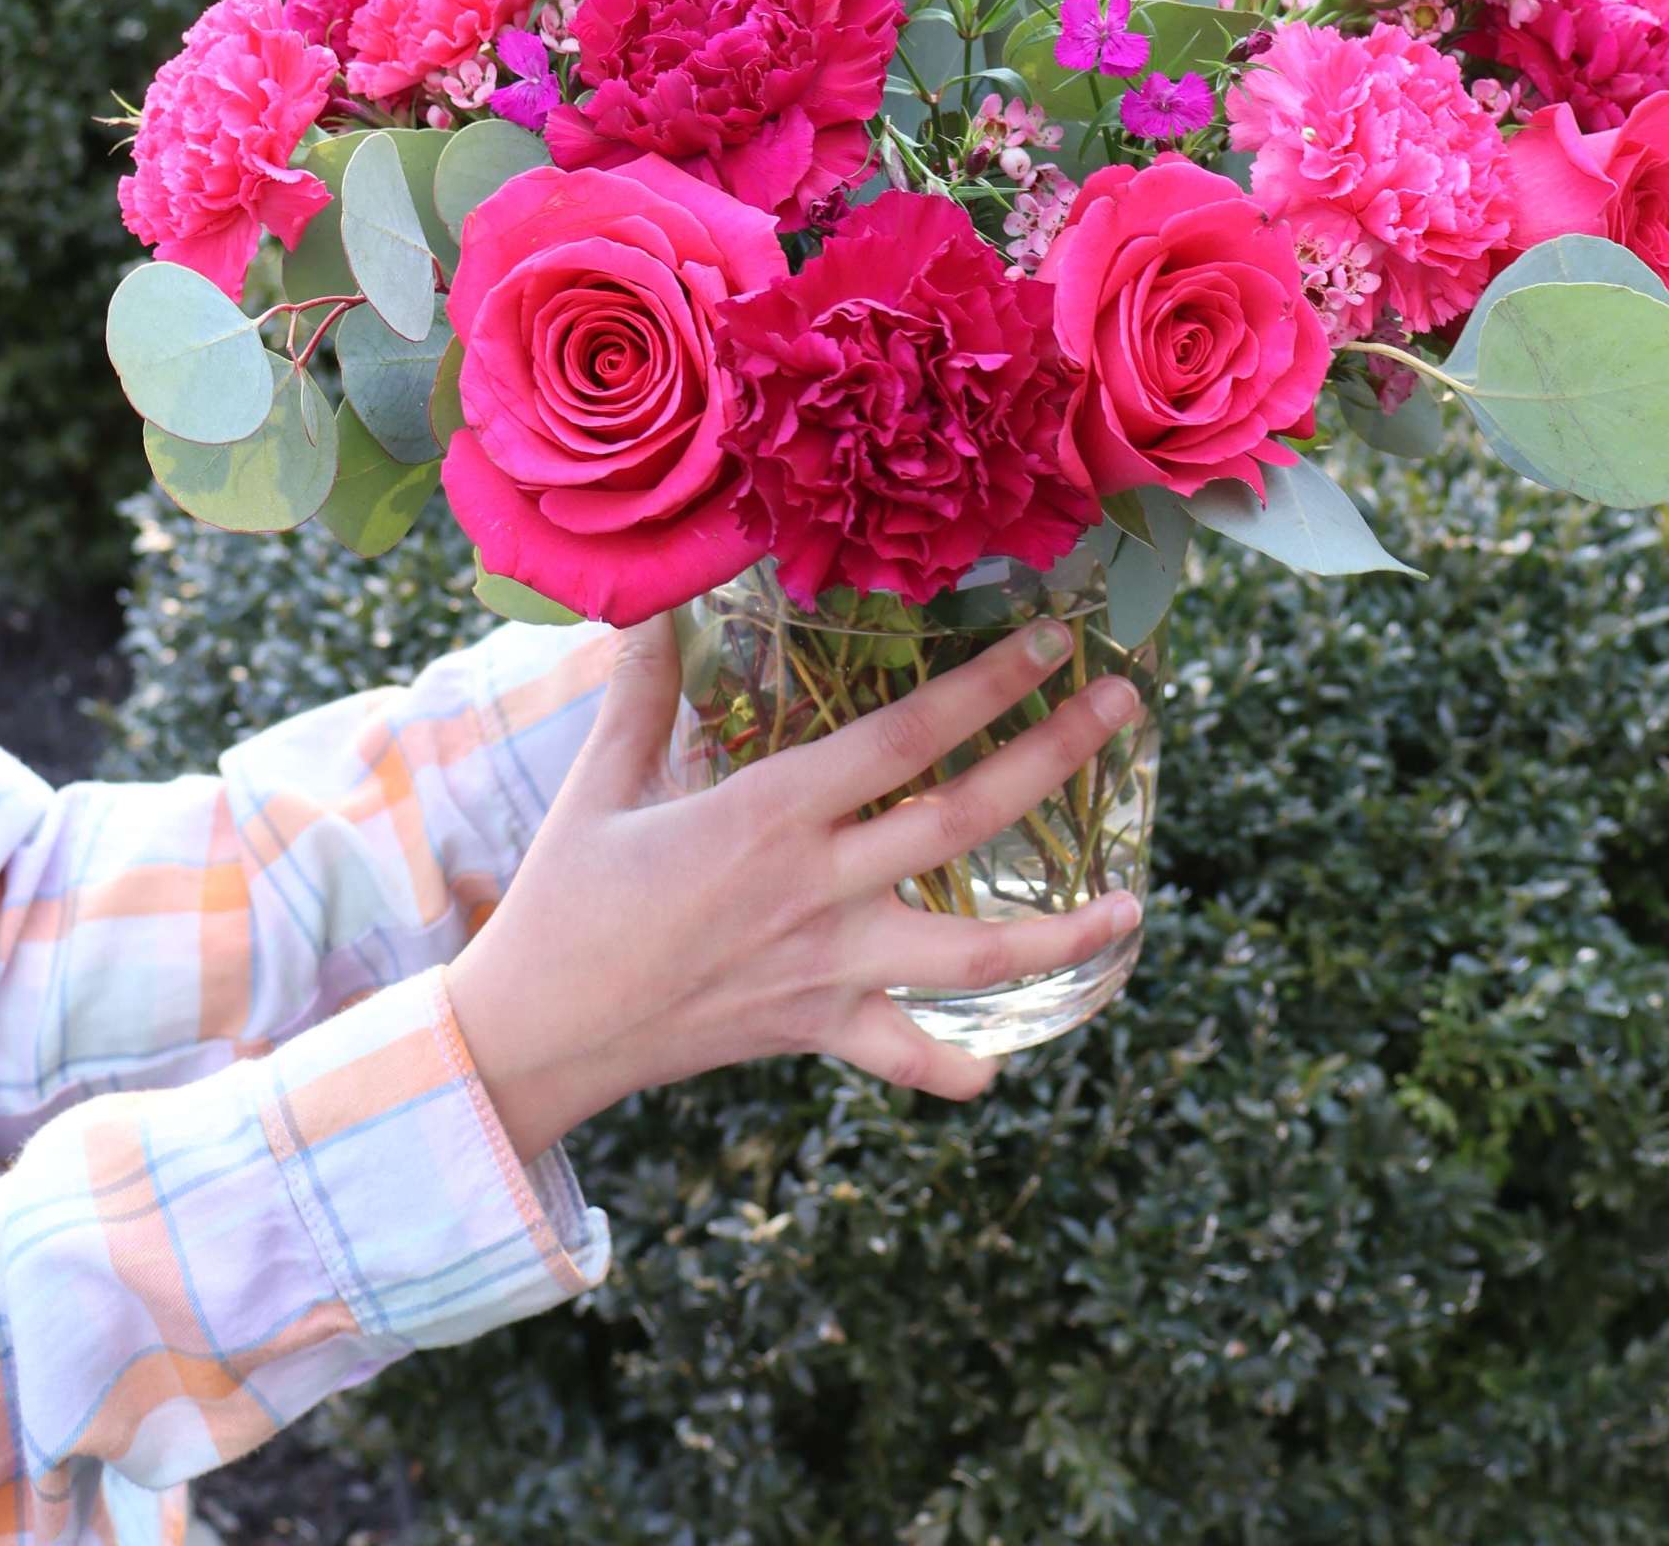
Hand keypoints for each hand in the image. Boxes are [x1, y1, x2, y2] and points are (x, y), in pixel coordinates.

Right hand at [447, 613, 1142, 1163]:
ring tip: (1132, 908)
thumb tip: (651, 602)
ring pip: (971, 951)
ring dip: (1060, 931)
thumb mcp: (602, 783)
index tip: (1053, 641)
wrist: (535, 1034)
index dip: (988, 685)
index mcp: (770, 813)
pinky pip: (901, 1053)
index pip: (904, 736)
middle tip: (1126, 708)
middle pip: (965, 818)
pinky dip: (951, 1066)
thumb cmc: (566, 900)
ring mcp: (829, 966)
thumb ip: (643, 690)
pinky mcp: (817, 1027)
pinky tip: (1000, 1066)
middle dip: (1056, 757)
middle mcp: (818, 887)